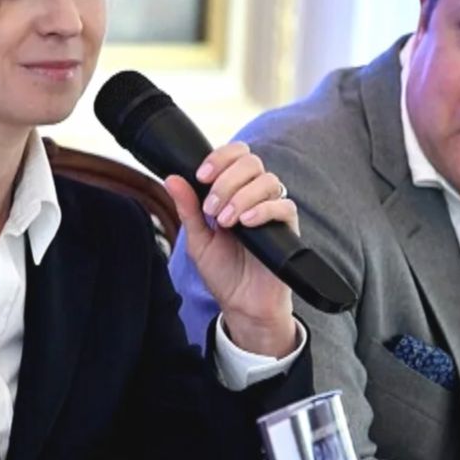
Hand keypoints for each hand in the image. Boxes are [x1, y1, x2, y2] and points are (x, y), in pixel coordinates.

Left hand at [166, 141, 297, 356]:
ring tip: (225, 221)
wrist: (242, 305)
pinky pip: (284, 206)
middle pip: (252, 162)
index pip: (236, 154)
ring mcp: (273, 210)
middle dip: (227, 180)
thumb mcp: (198, 240)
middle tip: (211, 208)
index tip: (201, 176)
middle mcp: (255, 196)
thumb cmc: (223, 272)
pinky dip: (263, 209)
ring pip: (268, 181)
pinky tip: (245, 223)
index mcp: (234, 191)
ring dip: (241, 196)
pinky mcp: (288, 228)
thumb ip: (187, 209)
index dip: (220, 157)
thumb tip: (171, 178)